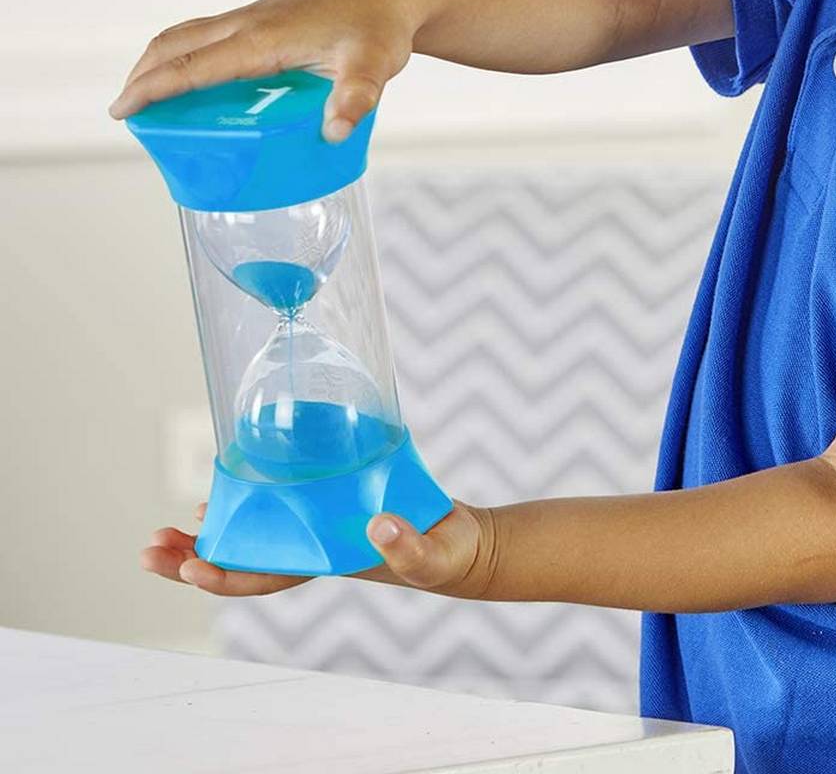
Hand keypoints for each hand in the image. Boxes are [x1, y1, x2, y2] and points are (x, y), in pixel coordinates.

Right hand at [107, 0, 427, 142]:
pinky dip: (191, 53)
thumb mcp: (375, 65)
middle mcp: (250, 22)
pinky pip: (214, 34)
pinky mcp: (270, 16)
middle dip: (143, 75)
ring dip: (163, 61)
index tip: (121, 111)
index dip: (153, 89)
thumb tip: (336, 131)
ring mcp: (258, 16)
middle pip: (176, 44)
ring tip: (151, 94)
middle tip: (126, 111)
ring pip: (192, 34)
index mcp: (262, 37)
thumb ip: (356, 98)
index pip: (192, 65)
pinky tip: (205, 76)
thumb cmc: (384, 26)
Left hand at [141, 499, 498, 598]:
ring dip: (210, 535)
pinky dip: (250, 496)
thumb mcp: (435, 554)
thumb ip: (410, 546)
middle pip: (243, 560)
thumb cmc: (447, 552)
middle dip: (193, 560)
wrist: (459, 537)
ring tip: (169, 529)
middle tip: (150, 547)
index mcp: (328, 562)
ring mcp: (318, 524)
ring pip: (253, 533)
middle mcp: (313, 546)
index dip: (225, 575)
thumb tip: (376, 526)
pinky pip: (279, 501)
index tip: (190, 567)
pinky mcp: (330, 499)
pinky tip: (230, 485)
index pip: (266, 576)